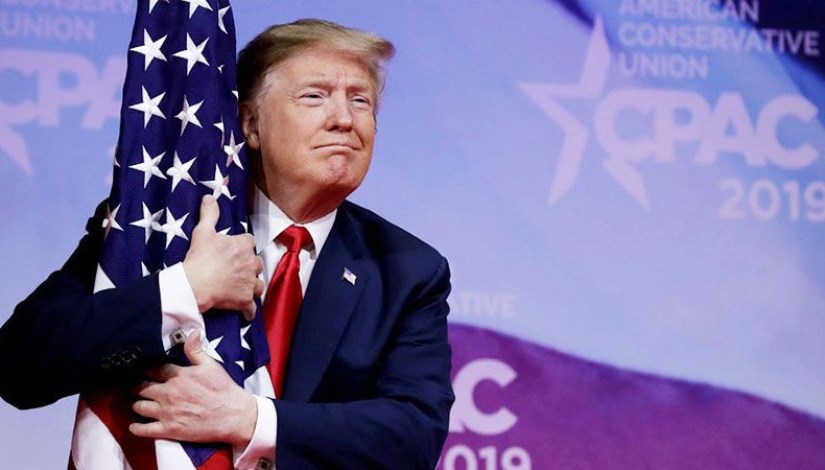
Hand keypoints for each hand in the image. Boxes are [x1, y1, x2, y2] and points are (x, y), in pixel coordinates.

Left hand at [129, 330, 257, 447]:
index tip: (142, 369)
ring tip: (137, 403)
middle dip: (137, 386)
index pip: (153, 369)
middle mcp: (168, 393)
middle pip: (141, 387)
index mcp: (178, 376)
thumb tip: (192, 332)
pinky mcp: (169, 430)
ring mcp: (167, 412)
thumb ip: (196, 350)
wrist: (234, 416)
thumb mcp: (211, 365)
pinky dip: (136, 428)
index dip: (145, 369)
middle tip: (136, 386)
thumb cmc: (224, 390)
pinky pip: (144, 430)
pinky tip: (135, 425)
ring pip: (139, 407)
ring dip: (136, 405)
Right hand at [183, 195, 263, 319]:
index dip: (242, 246)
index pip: (249, 242)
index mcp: (244, 245)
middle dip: (248, 267)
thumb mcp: (203, 231)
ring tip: (242, 288)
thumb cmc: (199, 257)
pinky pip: (251, 308)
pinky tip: (245, 312)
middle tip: (235, 270)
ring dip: (252, 286)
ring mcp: (250, 283)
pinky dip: (248, 311)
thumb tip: (209, 197)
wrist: (193, 284)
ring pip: (258, 284)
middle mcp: (251, 263)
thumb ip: (209, 214)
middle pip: (256, 263)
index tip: (233, 251)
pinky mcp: (245, 300)